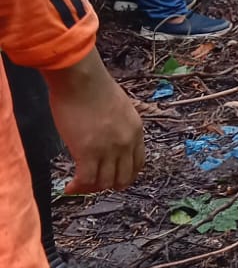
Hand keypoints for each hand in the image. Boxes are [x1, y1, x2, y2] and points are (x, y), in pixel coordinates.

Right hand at [43, 48, 144, 193]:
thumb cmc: (94, 86)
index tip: (113, 176)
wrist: (82, 79)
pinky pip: (86, 180)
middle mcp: (126, 143)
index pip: (138, 163)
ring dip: (92, 188)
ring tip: (79, 186)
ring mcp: (108, 149)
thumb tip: (106, 137)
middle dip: (109, 185)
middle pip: (124, 177)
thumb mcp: (120, 107)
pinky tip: (69, 187)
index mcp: (136, 131)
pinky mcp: (88, 152)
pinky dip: (78, 187)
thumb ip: (118, 126)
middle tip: (95, 184)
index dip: (126, 174)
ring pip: (105, 182)